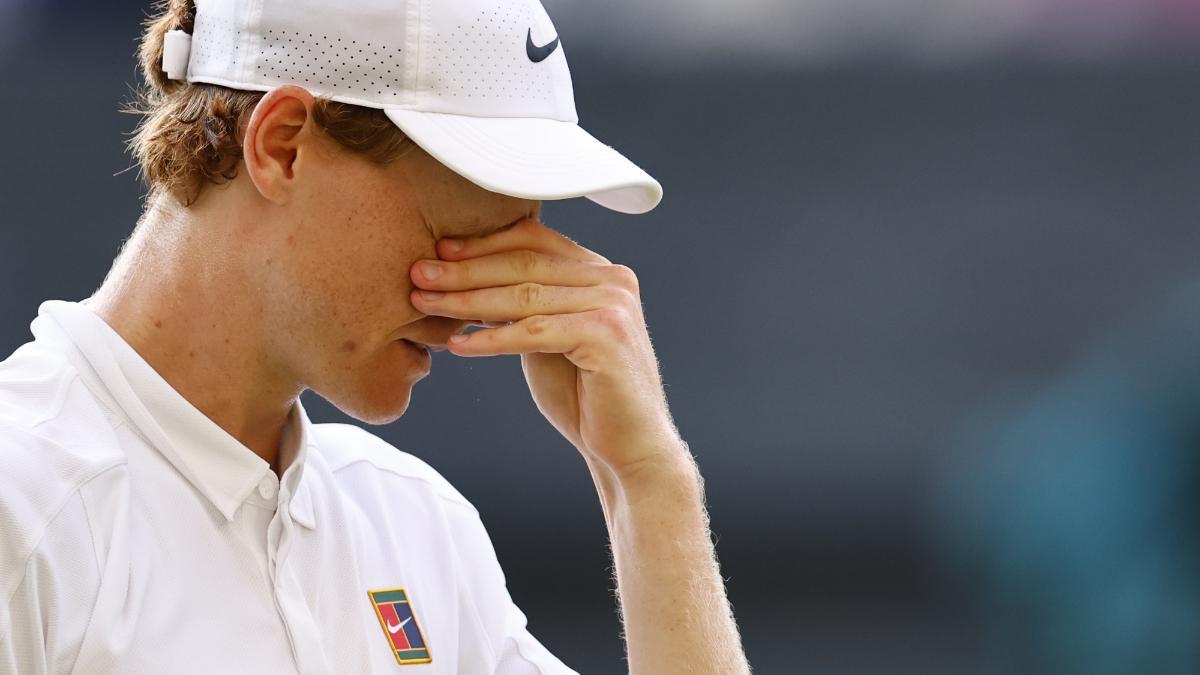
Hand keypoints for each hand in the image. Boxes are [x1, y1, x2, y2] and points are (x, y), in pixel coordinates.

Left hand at [409, 217, 683, 479]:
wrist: (628, 446)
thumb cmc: (586, 395)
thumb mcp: (548, 336)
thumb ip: (525, 303)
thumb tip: (466, 276)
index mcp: (599, 270)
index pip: (534, 241)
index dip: (482, 244)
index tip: (437, 251)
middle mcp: (612, 278)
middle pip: (524, 264)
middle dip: (464, 270)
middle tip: (417, 273)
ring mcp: (613, 304)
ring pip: (524, 296)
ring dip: (466, 300)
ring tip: (425, 303)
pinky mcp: (607, 335)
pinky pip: (534, 332)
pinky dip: (491, 338)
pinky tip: (457, 344)